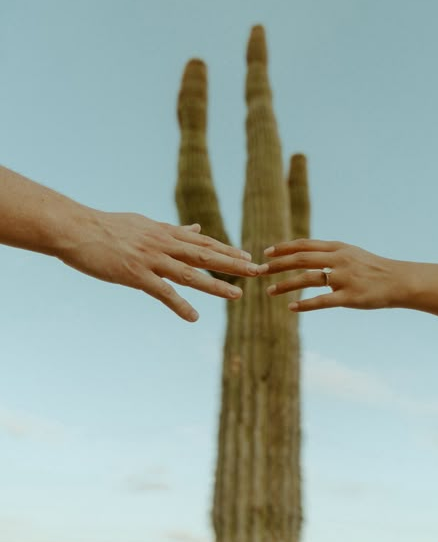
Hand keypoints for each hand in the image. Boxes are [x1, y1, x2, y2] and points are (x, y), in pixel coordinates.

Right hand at [59, 211, 258, 321]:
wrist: (77, 229)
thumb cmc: (108, 227)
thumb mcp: (145, 223)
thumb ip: (171, 228)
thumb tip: (195, 227)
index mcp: (165, 232)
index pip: (202, 242)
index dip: (226, 249)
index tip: (248, 256)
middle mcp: (163, 244)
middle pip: (204, 255)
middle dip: (233, 264)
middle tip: (257, 271)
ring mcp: (151, 259)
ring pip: (190, 273)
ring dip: (215, 285)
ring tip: (237, 295)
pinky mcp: (135, 274)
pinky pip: (162, 292)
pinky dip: (179, 305)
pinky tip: (193, 317)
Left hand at [259, 239, 402, 311]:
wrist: (399, 281)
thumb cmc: (372, 268)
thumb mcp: (351, 253)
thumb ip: (329, 253)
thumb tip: (304, 252)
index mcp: (338, 248)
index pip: (305, 244)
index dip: (284, 248)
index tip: (266, 253)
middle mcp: (339, 259)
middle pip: (302, 258)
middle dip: (278, 265)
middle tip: (260, 271)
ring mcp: (345, 278)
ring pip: (308, 279)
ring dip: (286, 285)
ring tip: (270, 292)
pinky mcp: (350, 297)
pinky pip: (323, 301)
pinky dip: (305, 304)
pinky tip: (291, 308)